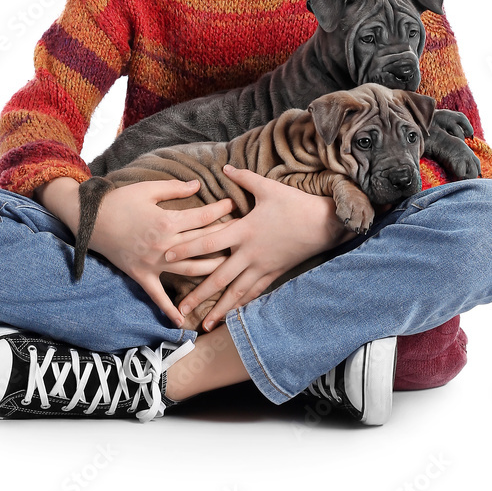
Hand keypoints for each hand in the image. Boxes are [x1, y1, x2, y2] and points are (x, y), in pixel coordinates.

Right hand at [87, 178, 234, 328]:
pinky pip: (157, 296)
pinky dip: (169, 310)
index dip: (220, 210)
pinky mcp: (141, 275)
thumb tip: (199, 185)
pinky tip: (182, 321)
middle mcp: (164, 246)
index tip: (234, 205)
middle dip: (224, 238)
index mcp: (166, 222)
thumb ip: (175, 188)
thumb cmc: (120, 201)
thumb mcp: (147, 189)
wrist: (90, 220)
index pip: (202, 218)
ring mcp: (153, 263)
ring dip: (212, 270)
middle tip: (243, 235)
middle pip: (202, 244)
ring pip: (190, 270)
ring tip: (231, 268)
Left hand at [165, 165, 351, 330]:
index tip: (167, 255)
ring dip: (219, 308)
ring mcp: (262, 266)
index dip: (187, 247)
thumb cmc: (295, 204)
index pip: (209, 241)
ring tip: (204, 324)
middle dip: (198, 293)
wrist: (324, 224)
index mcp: (245, 230)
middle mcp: (250, 253)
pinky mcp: (274, 274)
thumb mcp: (268, 187)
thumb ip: (243, 178)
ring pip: (236, 292)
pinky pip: (254, 293)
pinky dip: (241, 306)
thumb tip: (225, 167)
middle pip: (219, 276)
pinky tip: (231, 316)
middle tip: (181, 307)